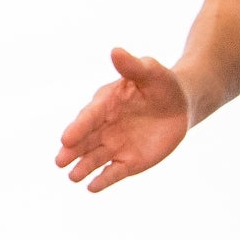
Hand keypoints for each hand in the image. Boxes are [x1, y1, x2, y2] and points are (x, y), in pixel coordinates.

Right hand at [56, 46, 193, 191]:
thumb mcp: (151, 72)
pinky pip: (113, 172)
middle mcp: (105, 126)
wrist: (180, 104)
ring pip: (95, 158)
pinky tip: (92, 188)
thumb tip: (115, 51)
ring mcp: (115, 145)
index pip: (89, 116)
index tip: (65, 139)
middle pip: (85, 140)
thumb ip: (133, 66)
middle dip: (72, 151)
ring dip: (83, 167)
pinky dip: (103, 180)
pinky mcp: (128, 161)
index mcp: (106, 103)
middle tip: (59, 162)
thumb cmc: (162, 84)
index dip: (78, 128)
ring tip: (72, 177)